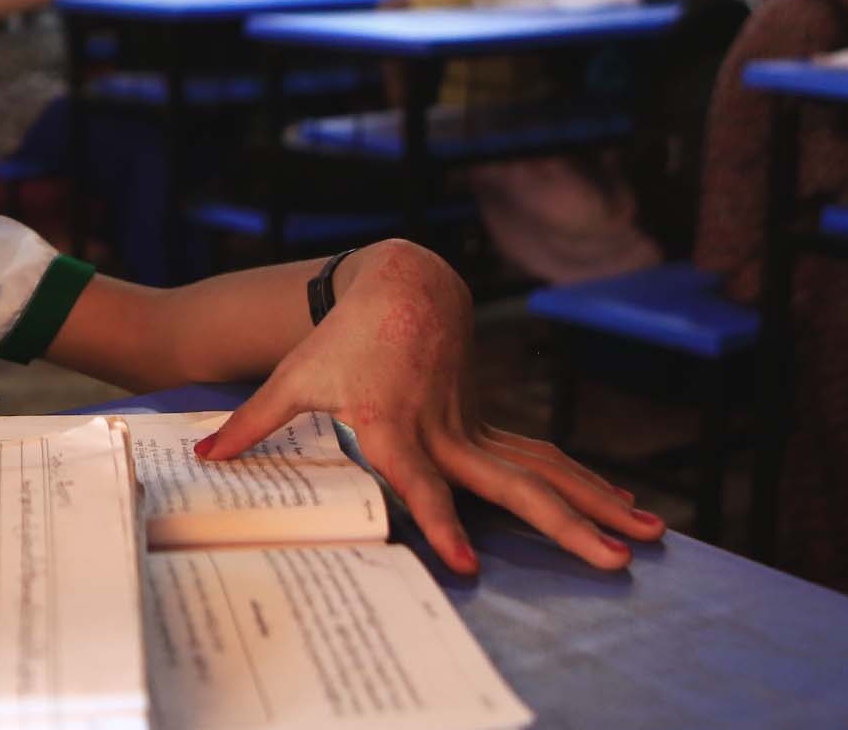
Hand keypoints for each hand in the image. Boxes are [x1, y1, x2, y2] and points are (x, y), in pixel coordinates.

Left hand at [198, 240, 663, 573]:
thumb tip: (201, 454)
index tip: (464, 564)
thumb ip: (251, 424)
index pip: (421, 484)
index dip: (440, 523)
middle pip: (511, 485)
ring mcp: (474, 427)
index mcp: (395, 424)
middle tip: (609, 560)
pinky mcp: (487, 424)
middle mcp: (445, 431)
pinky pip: (541, 461)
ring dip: (595, 507)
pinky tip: (625, 513)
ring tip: (646, 541)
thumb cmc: (340, 337)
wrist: (403, 284)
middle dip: (562, 524)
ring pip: (543, 472)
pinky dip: (584, 486)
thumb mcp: (292, 379)